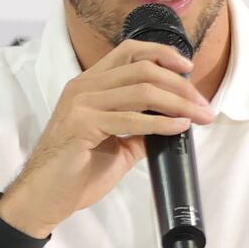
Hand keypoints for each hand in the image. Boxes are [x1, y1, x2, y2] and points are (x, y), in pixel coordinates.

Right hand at [0, 38, 214, 238]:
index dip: (162, 53)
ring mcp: (81, 104)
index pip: (129, 51)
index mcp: (89, 84)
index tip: (188, 68)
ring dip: (179, 103)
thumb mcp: (116, 143)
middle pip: (143, 68)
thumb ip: (139, 128)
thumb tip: (173, 122)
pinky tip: (178, 127)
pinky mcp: (82, 125)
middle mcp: (83, 87)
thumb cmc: (76, 171)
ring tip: (199, 117)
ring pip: (142, 90)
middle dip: (181, 85)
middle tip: (203, 106)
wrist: (45, 196)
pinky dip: (161, 123)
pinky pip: (131, 119)